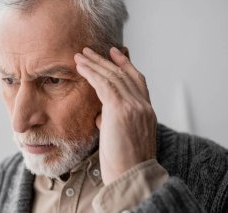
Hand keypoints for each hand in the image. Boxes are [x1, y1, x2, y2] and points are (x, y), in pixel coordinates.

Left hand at [74, 46, 156, 184]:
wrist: (132, 178)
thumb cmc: (125, 163)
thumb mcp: (123, 137)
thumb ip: (114, 122)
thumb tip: (100, 116)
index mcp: (146, 111)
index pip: (137, 80)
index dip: (126, 64)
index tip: (116, 54)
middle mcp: (143, 105)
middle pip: (125, 74)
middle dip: (107, 60)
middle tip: (92, 50)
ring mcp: (134, 106)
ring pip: (113, 76)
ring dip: (95, 63)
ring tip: (81, 54)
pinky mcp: (122, 109)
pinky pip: (104, 84)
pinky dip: (92, 72)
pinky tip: (81, 66)